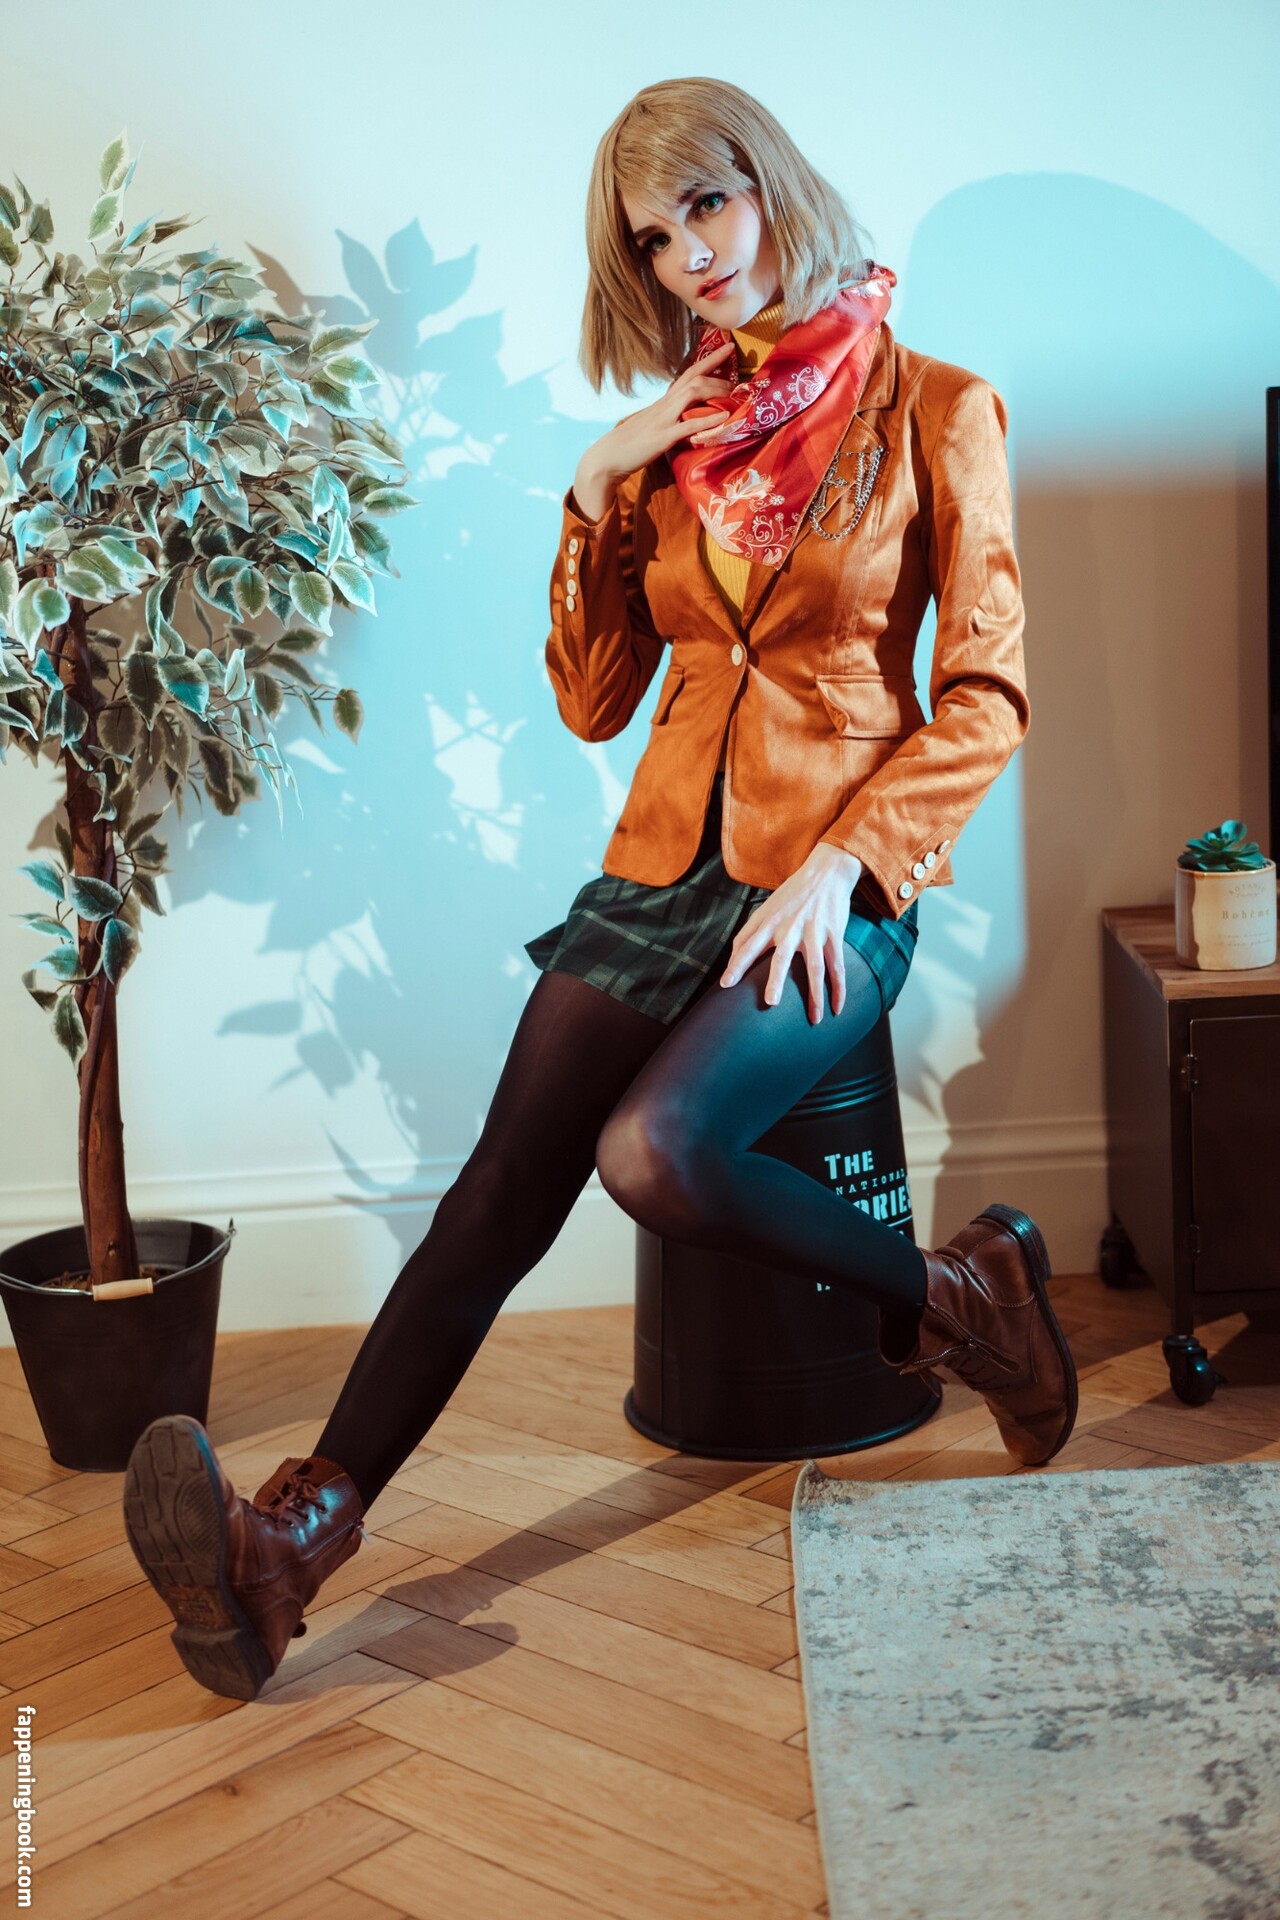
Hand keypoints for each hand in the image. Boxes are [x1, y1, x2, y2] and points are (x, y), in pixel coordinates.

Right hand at [573, 339, 738, 515]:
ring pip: (691, 393)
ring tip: (732, 394)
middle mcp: (664, 405)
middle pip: (693, 378)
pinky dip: (707, 420)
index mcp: (663, 402)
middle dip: (717, 371)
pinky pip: (688, 425)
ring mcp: (663, 420)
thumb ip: (671, 420)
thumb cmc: (630, 445)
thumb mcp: (653, 426)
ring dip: (715, 390)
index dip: (709, 360)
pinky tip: (723, 417)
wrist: (607, 458)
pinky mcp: (662, 438)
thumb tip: (689, 421)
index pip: (688, 373)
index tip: (727, 347)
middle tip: (738, 378)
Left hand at [719, 842, 864, 1023]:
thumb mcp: (766, 908)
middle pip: (783, 956)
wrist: (826, 873)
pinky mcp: (834, 935)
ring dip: (815, 993)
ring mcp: (815, 932)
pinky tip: (837, 1008)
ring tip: (814, 1019)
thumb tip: (731, 958)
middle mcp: (791, 927)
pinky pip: (837, 966)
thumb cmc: (791, 895)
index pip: (749, 945)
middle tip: (771, 1002)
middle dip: (776, 979)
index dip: (737, 964)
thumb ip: (749, 933)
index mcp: (770, 921)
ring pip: (816, 967)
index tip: (725, 985)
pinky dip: (838, 988)